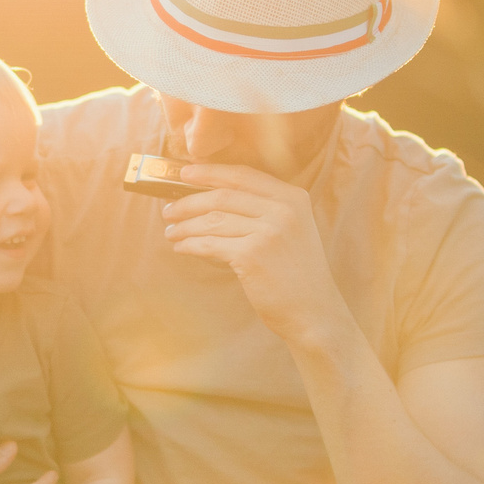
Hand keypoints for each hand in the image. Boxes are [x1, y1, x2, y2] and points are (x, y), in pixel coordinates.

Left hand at [162, 164, 355, 347]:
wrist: (313, 311)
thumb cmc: (296, 273)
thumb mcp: (292, 230)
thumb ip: (265, 209)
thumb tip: (214, 197)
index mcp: (293, 197)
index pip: (243, 175)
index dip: (210, 172)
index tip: (186, 173)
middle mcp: (283, 210)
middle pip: (223, 195)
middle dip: (189, 201)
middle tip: (169, 210)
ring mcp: (268, 231)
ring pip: (212, 220)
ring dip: (185, 226)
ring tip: (171, 232)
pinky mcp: (252, 255)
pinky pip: (209, 243)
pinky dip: (190, 245)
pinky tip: (181, 248)